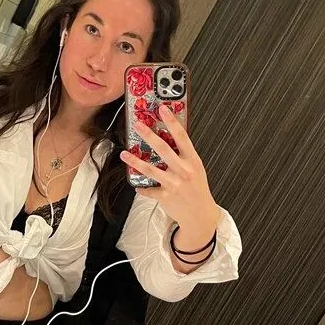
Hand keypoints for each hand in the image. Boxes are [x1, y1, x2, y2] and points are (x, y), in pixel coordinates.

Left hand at [120, 104, 219, 245]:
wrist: (200, 215)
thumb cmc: (197, 190)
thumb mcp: (196, 169)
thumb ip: (184, 156)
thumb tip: (169, 139)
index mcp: (193, 160)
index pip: (182, 137)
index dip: (172, 121)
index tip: (163, 109)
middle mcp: (184, 170)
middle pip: (163, 149)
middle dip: (149, 135)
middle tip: (138, 125)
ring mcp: (174, 184)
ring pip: (151, 169)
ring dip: (135, 161)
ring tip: (124, 153)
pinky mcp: (165, 196)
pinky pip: (149, 190)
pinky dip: (142, 188)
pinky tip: (137, 186)